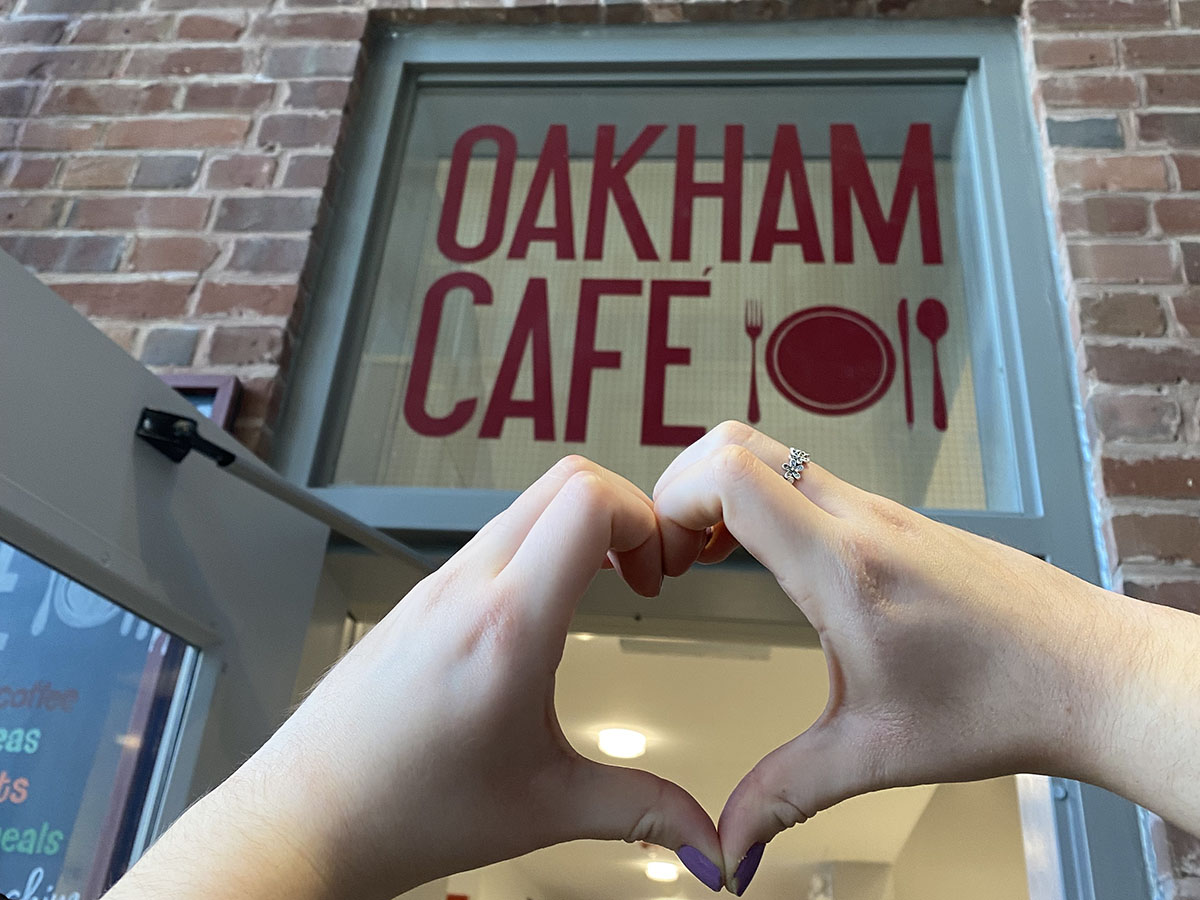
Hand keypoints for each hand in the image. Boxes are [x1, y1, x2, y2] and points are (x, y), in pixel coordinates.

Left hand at [109, 457, 721, 899]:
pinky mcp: (419, 596)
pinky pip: (492, 537)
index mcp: (506, 627)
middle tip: (644, 570)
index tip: (661, 570)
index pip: (588, 503)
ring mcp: (437, 585)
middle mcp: (466, 588)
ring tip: (602, 585)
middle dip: (626, 512)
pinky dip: (539, 546)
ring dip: (580, 526)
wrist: (307, 817)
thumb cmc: (402, 810)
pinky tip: (545, 609)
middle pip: (564, 481)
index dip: (645, 518)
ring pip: (525, 504)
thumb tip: (704, 838)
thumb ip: (642, 813)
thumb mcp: (545, 808)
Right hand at [652, 422, 1145, 894]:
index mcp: (841, 566)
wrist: (1096, 672)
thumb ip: (786, 793)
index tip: (662, 561)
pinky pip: (810, 479)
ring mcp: (882, 510)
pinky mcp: (899, 518)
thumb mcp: (877, 753)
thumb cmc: (1005, 702)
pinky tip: (771, 564)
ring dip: (722, 495)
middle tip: (673, 554)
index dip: (669, 503)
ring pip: (774, 455)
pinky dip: (765, 503)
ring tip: (709, 558)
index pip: (728, 475)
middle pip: (736, 443)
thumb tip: (730, 845)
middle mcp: (858, 519)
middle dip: (680, 490)